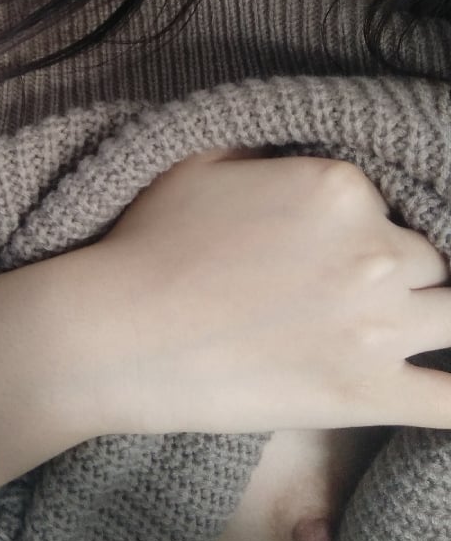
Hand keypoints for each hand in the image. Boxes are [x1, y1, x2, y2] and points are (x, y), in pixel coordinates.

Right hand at [84, 150, 450, 435]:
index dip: (360, 222)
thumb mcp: (202, 160)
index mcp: (341, 188)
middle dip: (394, 269)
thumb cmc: (153, 242)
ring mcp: (377, 327)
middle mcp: (374, 252)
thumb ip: (267, 148)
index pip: (387, 202)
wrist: (121, 333)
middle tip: (342, 286)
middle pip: (427, 258)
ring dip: (432, 316)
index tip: (322, 242)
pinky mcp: (366, 393)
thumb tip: (293, 157)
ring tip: (405, 322)